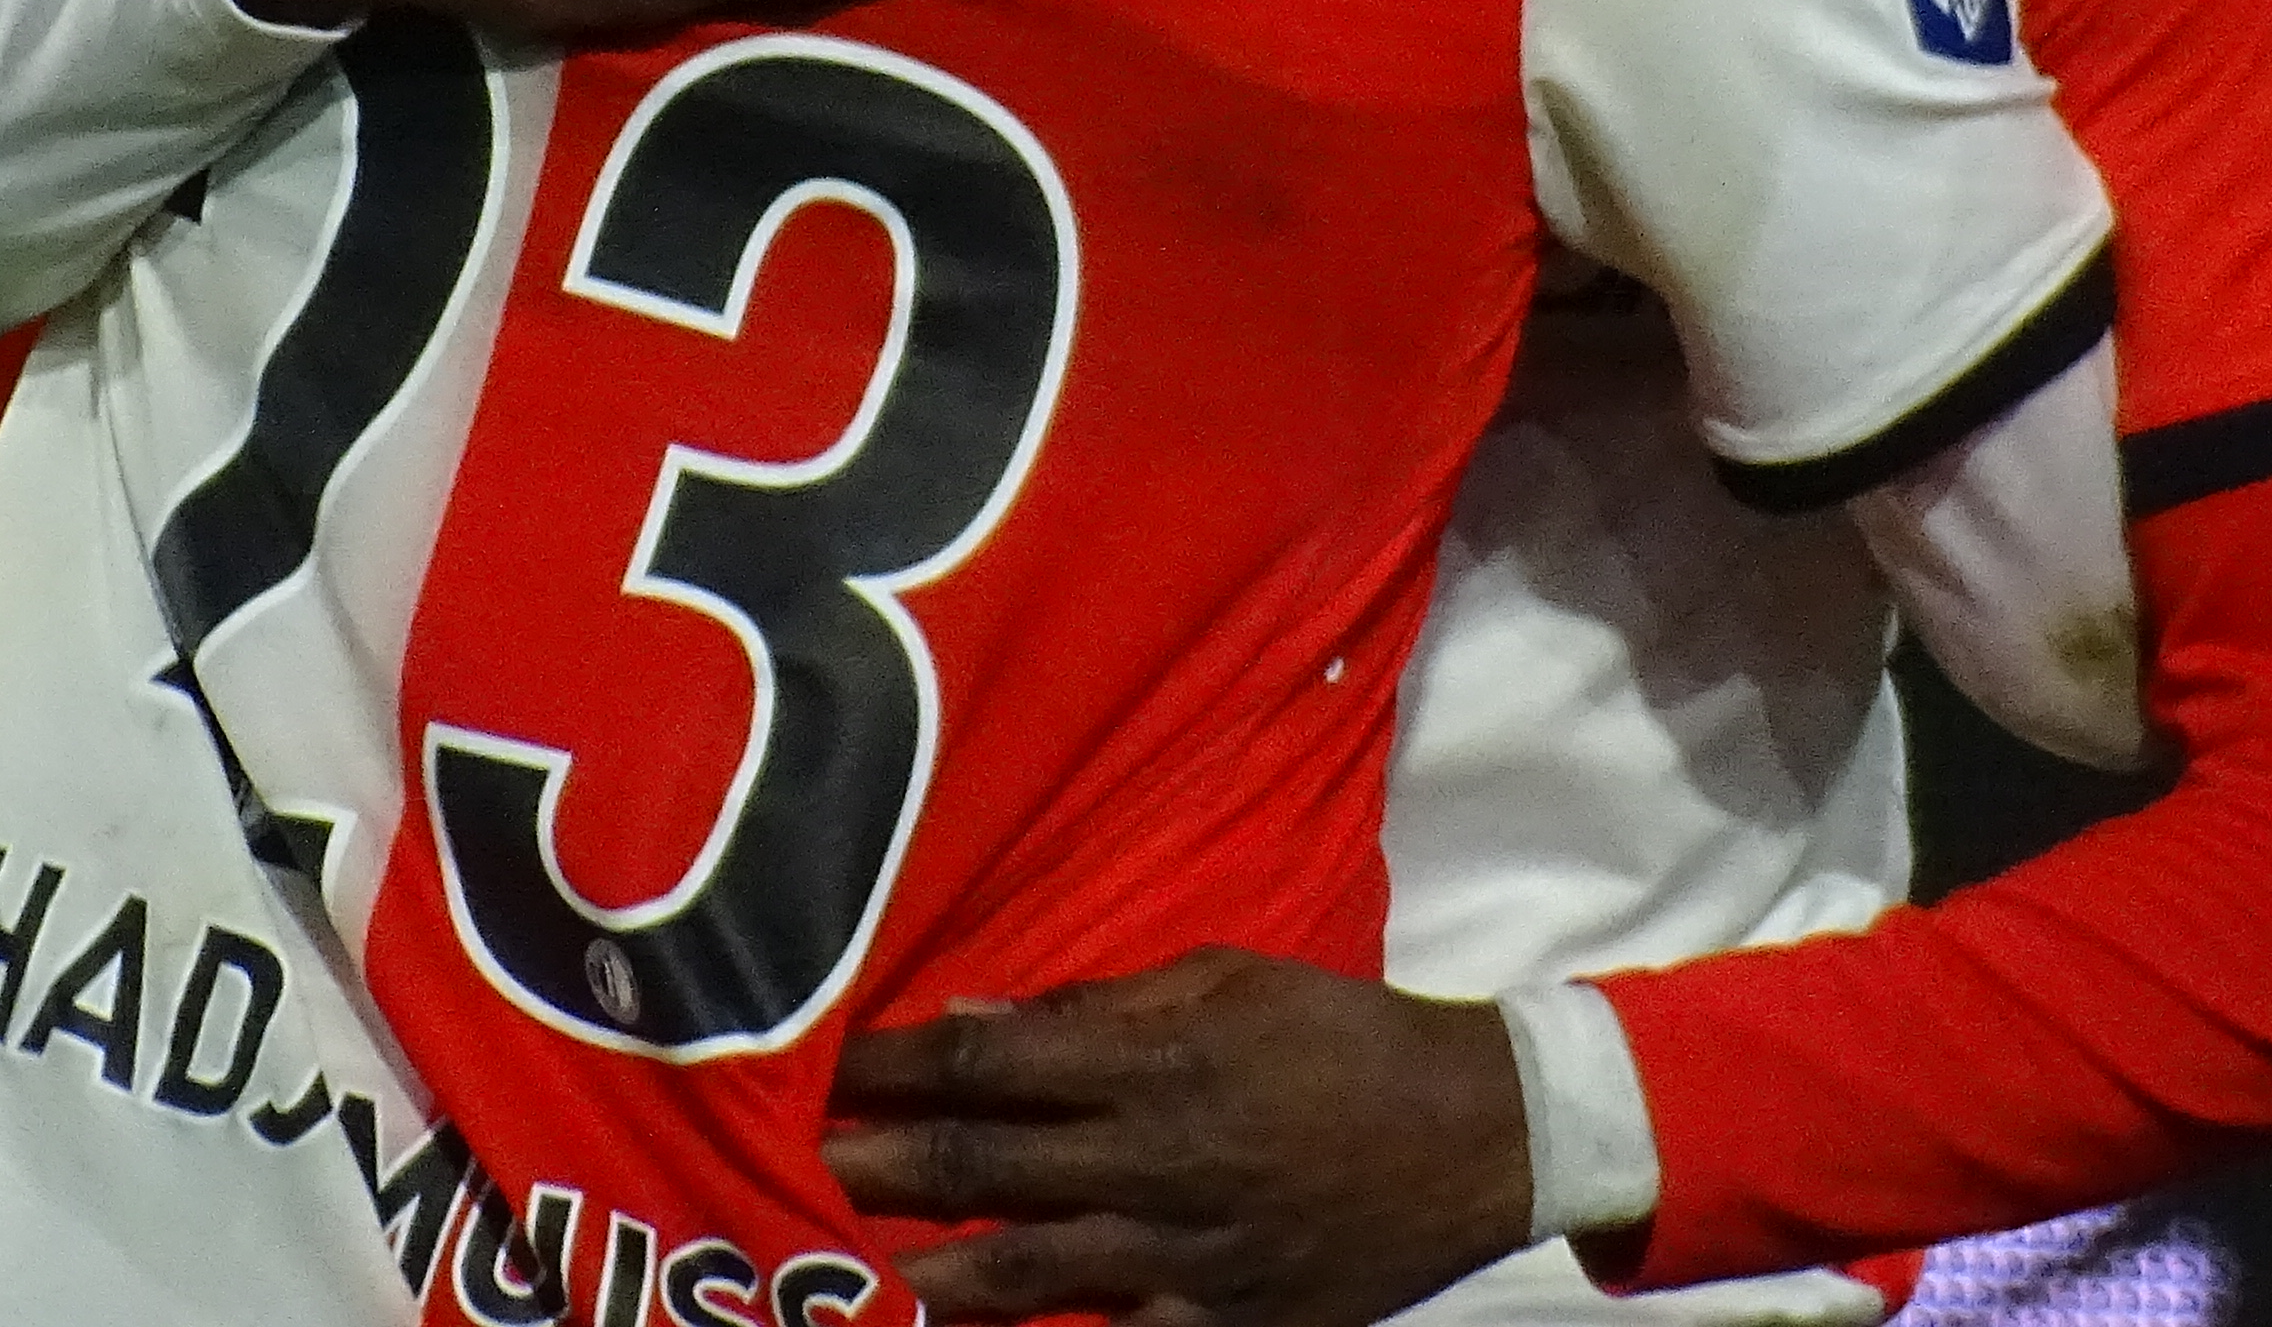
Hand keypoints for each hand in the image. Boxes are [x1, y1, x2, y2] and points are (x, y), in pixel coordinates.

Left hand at [825, 949, 1539, 1326]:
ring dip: (932, 1272)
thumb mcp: (1230, 978)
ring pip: (1032, 1276)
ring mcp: (1195, 1257)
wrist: (1477, 1135)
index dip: (900, 1066)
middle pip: (992, 1168)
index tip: (828, 1065)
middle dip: (885, 1167)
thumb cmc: (1343, 1034)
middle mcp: (1164, 1161)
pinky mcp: (1231, 1326)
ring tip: (848, 1274)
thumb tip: (981, 1020)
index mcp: (1163, 1062)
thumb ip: (1105, 1005)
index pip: (995, 1064)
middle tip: (794, 1166)